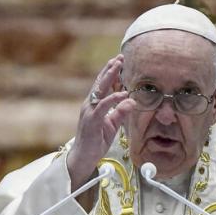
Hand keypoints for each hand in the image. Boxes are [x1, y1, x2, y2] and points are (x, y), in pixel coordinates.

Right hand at [67, 54, 134, 190]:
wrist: (84, 157)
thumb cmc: (96, 141)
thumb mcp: (112, 125)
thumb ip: (121, 112)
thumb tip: (132, 101)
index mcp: (94, 105)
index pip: (102, 86)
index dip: (110, 73)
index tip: (119, 62)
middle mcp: (90, 104)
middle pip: (100, 83)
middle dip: (110, 69)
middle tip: (120, 57)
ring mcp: (89, 111)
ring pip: (99, 90)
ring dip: (109, 77)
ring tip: (118, 65)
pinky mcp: (92, 119)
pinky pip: (103, 106)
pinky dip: (113, 99)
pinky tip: (123, 94)